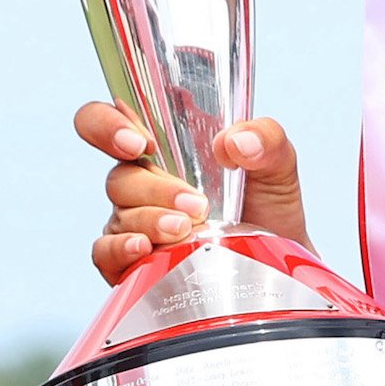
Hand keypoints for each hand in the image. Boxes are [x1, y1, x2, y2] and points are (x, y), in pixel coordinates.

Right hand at [74, 101, 313, 284]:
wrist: (278, 264)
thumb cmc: (267, 207)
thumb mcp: (278, 164)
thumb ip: (265, 138)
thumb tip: (234, 141)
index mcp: (163, 149)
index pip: (110, 122)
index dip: (108, 126)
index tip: (140, 143)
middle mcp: (141, 184)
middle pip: (118, 177)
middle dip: (153, 189)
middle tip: (196, 204)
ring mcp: (133, 224)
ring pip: (119, 215)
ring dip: (152, 221)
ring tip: (189, 230)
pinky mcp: (131, 263)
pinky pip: (105, 253)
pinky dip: (121, 249)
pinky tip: (146, 249)